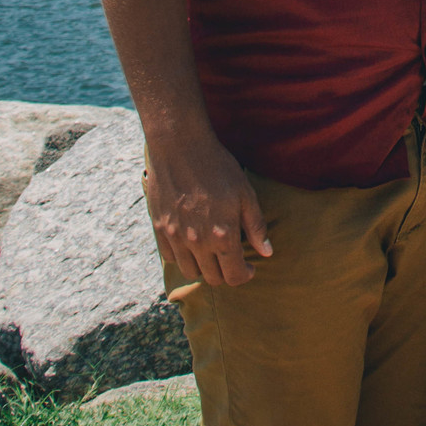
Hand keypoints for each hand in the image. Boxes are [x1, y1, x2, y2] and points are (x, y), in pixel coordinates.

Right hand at [144, 130, 272, 286]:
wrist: (180, 146)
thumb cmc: (218, 167)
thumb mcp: (245, 193)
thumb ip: (256, 226)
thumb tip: (266, 252)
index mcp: (222, 236)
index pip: (234, 276)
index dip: (244, 276)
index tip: (249, 268)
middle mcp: (197, 243)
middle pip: (212, 278)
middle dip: (226, 273)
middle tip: (232, 259)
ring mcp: (175, 237)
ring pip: (190, 271)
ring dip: (203, 268)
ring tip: (212, 253)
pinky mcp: (159, 228)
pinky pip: (169, 257)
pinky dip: (182, 257)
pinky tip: (191, 243)